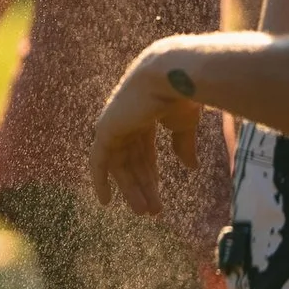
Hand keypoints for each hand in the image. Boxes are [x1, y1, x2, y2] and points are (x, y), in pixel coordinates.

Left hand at [90, 48, 206, 216]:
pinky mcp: (106, 130)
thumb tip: (190, 167)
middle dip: (141, 187)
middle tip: (150, 212)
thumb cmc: (181, 95)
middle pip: (132, 162)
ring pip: (119, 166)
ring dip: (131, 190)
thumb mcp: (184, 125)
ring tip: (144, 212)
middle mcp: (126, 121)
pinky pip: (98, 160)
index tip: (158, 197)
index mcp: (144, 116)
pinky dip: (100, 180)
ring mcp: (114, 125)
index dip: (150, 175)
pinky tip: (105, 200)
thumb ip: (183, 144)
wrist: (171, 76)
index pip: (144, 152)